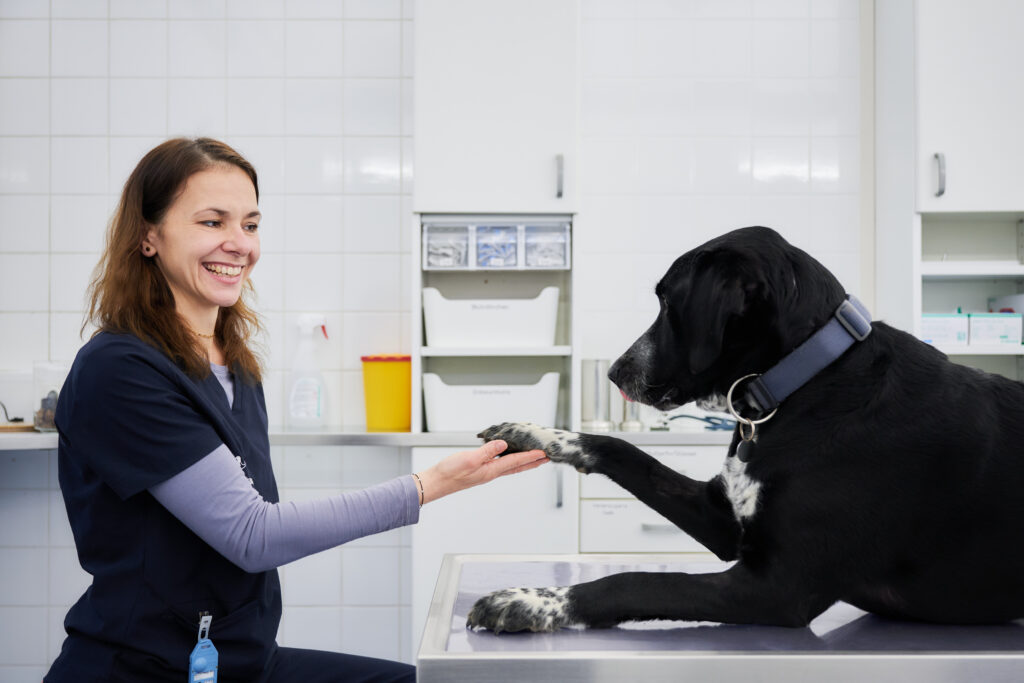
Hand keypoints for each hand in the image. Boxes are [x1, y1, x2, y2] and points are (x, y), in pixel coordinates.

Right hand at [415, 440, 548, 504]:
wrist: (436, 482)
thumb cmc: (450, 472)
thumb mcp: (469, 458)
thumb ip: (487, 451)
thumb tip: (504, 444)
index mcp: (491, 470)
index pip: (515, 461)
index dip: (531, 456)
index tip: (544, 453)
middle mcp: (491, 472)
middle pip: (517, 466)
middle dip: (533, 462)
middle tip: (547, 458)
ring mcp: (486, 472)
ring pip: (510, 466)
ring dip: (524, 462)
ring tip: (534, 458)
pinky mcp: (479, 471)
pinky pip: (500, 464)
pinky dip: (510, 460)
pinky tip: (509, 457)